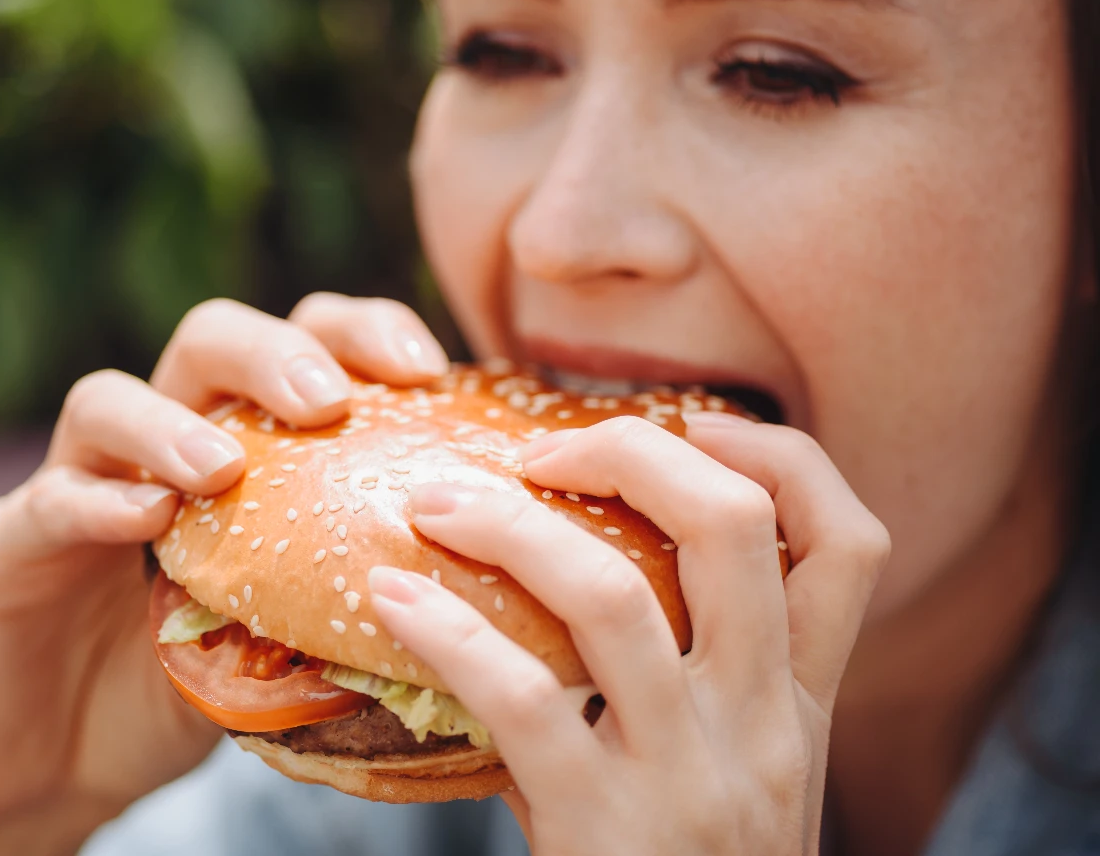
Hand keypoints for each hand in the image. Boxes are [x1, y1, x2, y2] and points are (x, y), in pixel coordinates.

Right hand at [0, 294, 446, 854]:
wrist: (74, 755)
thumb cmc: (205, 675)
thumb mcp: (301, 623)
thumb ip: (357, 577)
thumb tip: (470, 558)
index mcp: (246, 438)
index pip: (304, 344)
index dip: (363, 332)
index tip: (425, 365)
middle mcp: (165, 439)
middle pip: (210, 337)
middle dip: (275, 351)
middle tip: (326, 401)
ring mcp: (81, 482)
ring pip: (107, 399)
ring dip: (172, 423)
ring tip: (224, 467)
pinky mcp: (11, 546)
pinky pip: (49, 501)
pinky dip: (97, 501)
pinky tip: (146, 518)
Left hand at [366, 412, 888, 854]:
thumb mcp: (727, 769)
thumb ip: (691, 675)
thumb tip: (571, 552)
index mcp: (800, 701)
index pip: (850, 543)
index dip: (780, 458)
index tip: (691, 425)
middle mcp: (763, 725)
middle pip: (733, 527)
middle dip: (631, 453)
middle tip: (541, 450)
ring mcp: (690, 774)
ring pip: (613, 595)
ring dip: (508, 528)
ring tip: (432, 503)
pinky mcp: (605, 828)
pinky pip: (522, 697)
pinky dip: (447, 631)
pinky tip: (391, 598)